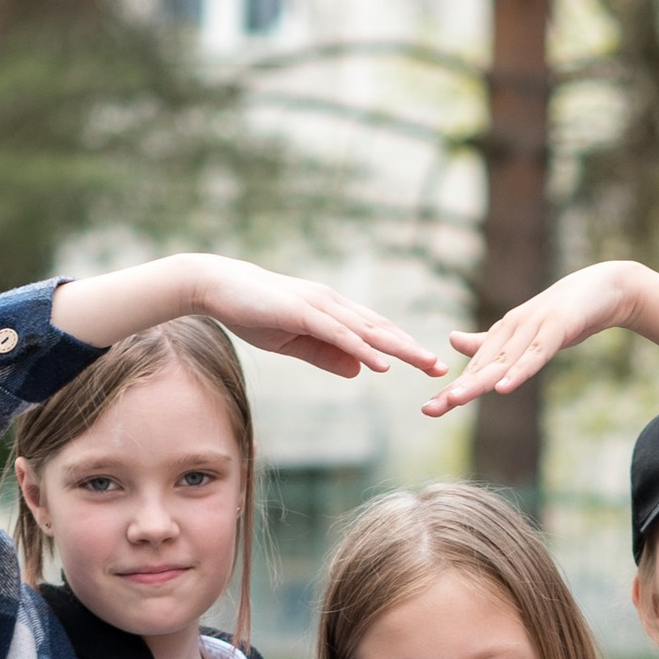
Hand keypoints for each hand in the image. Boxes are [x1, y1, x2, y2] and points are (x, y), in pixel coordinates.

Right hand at [184, 259, 443, 380]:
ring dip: (398, 348)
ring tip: (424, 363)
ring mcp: (320, 306)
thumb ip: (326, 355)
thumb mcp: (294, 341)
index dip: (403, 347)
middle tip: (440, 367)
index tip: (427, 364)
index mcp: (333, 311)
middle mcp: (333, 304)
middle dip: (412, 348)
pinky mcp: (304, 312)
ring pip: (367, 330)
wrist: (218, 286)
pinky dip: (363, 348)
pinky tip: (380, 364)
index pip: (375, 331)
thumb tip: (359, 372)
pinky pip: (339, 334)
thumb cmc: (253, 312)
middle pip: (381, 329)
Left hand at [426, 263, 641, 415]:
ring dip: (480, 381)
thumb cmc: (565, 313)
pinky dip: (520, 370)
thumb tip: (452, 340)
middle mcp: (514, 329)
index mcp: (505, 333)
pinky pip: (537, 354)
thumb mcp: (525, 332)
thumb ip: (491, 342)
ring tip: (456, 400)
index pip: (476, 367)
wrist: (607, 288)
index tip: (429, 409)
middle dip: (458, 388)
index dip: (453, 387)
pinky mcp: (559, 327)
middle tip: (431, 409)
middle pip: (483, 365)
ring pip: (504, 360)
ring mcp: (535, 327)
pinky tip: (504, 387)